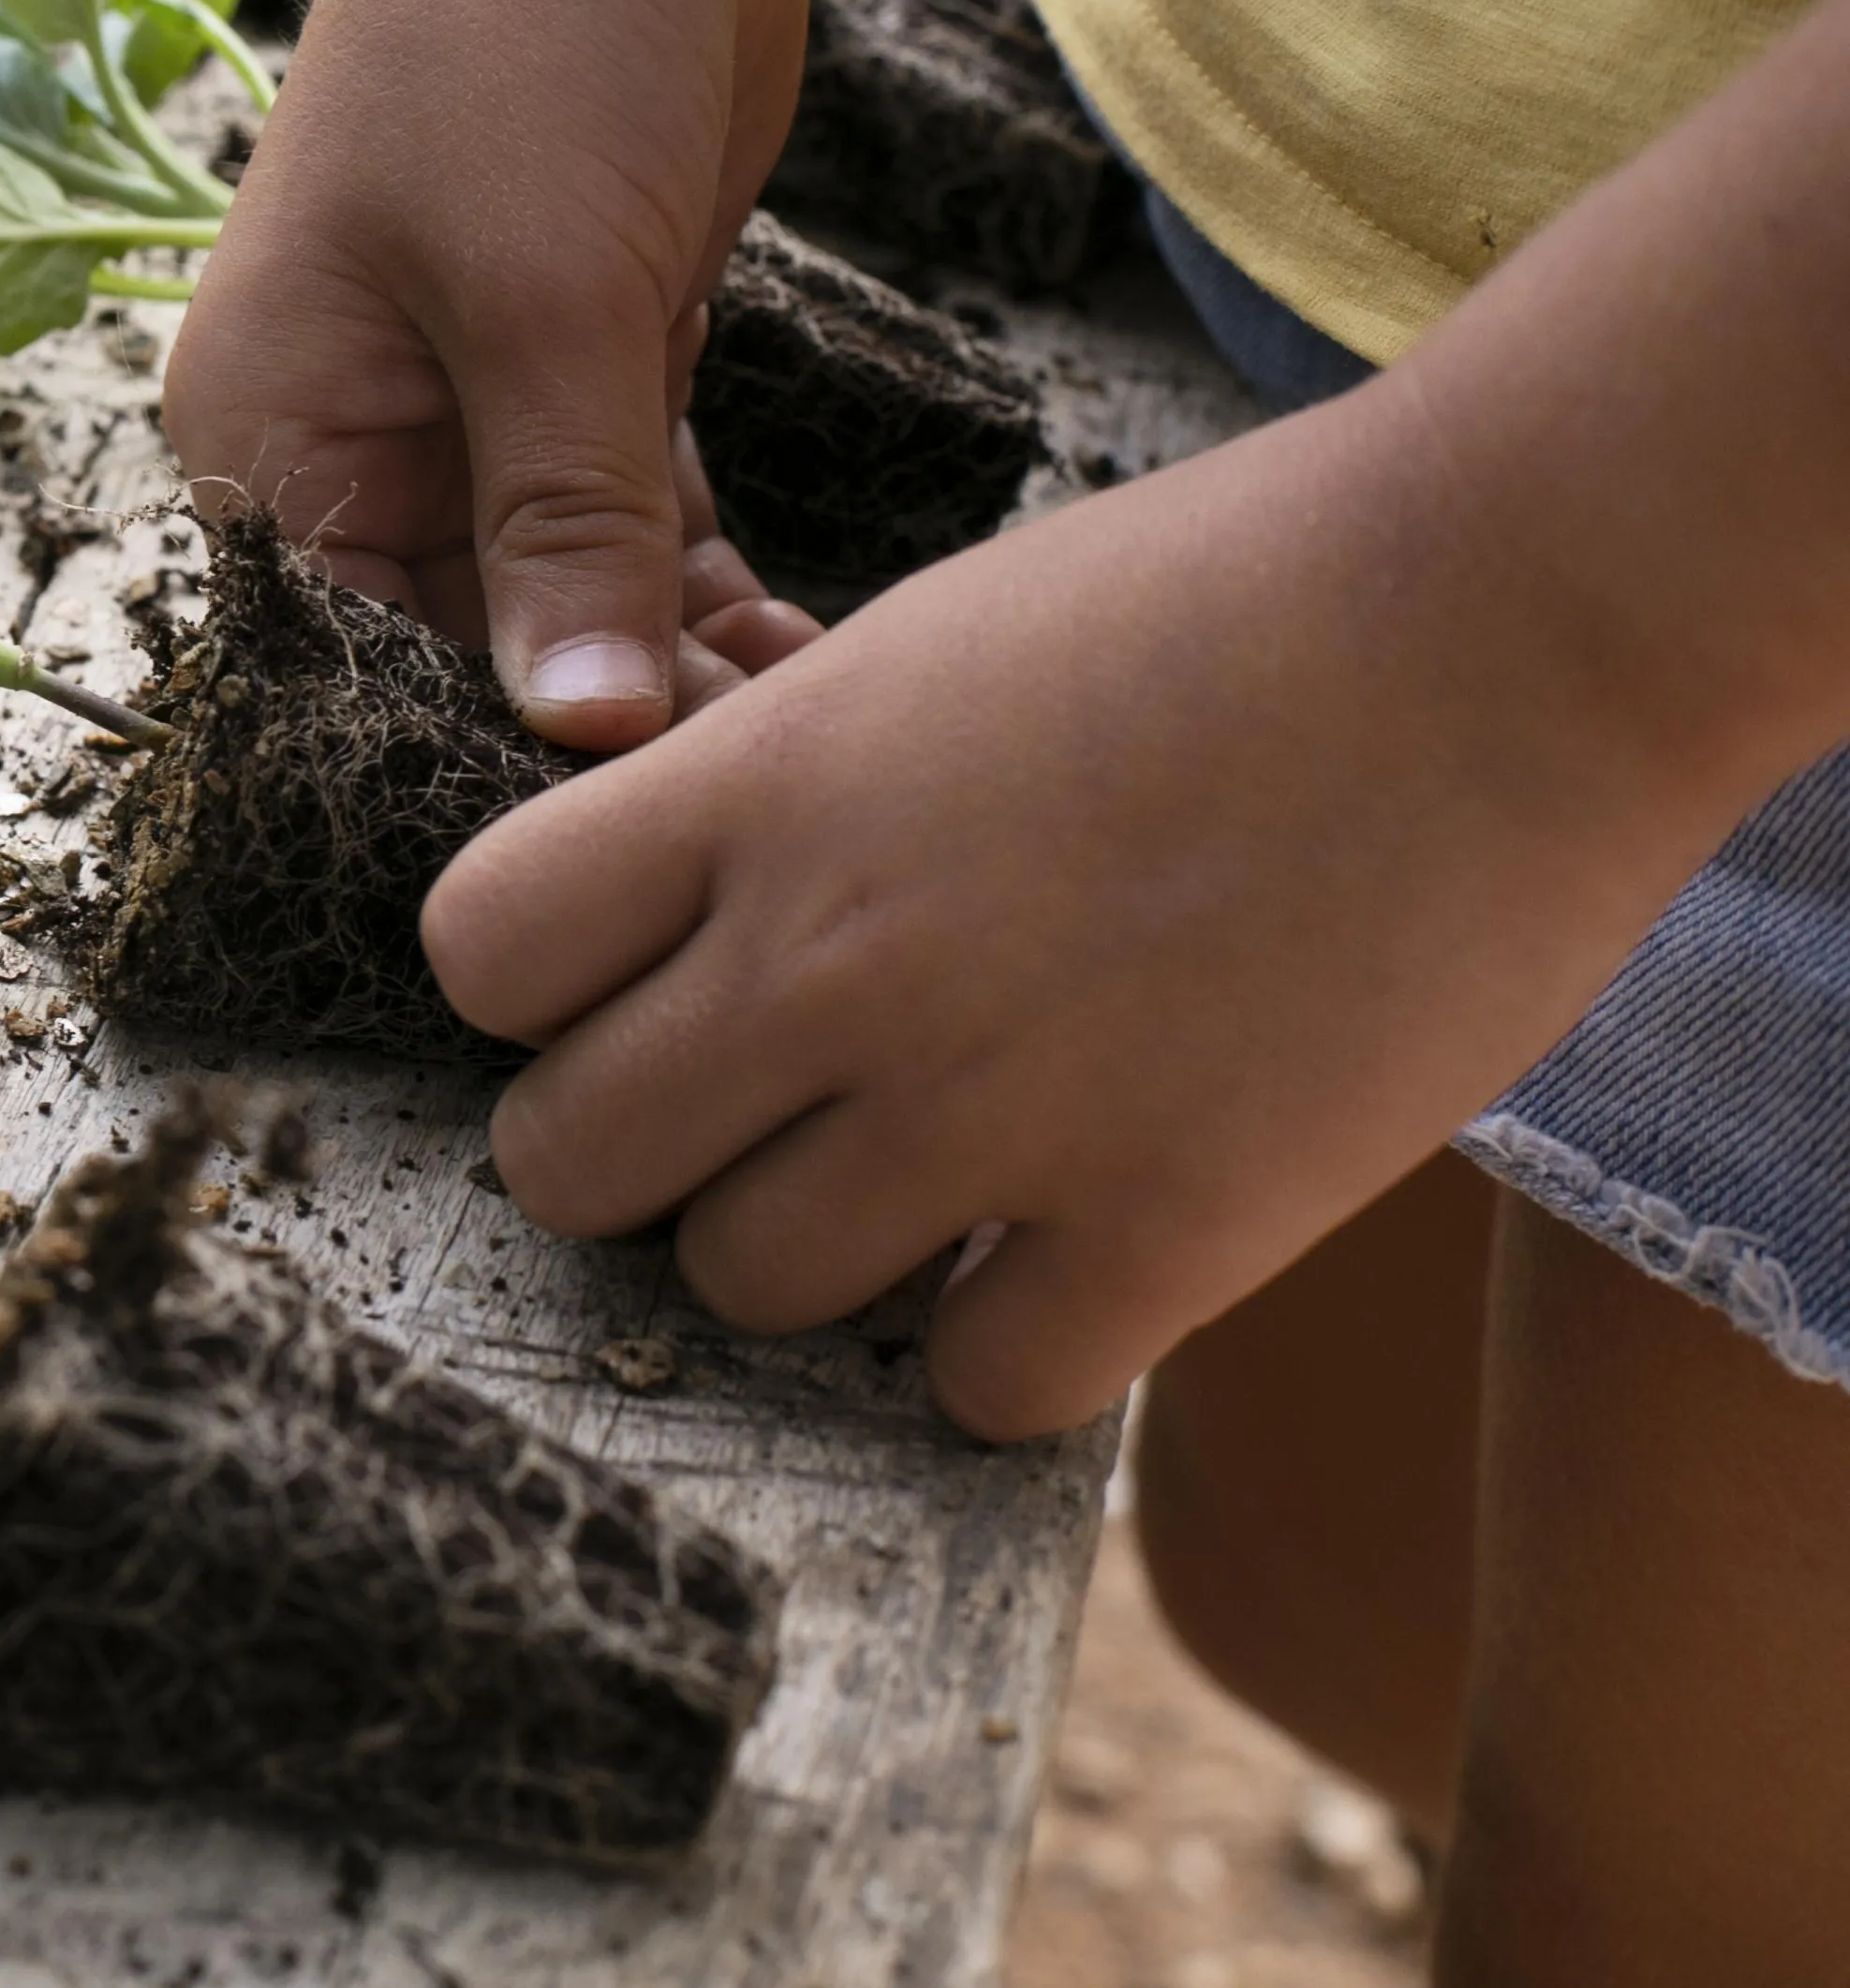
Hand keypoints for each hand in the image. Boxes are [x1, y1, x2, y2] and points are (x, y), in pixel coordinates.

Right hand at [165, 0, 822, 744]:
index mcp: (269, 433)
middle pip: (466, 644)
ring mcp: (466, 393)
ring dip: (677, 661)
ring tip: (813, 720)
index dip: (496, 751)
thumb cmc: (522, 30)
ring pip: (565, 590)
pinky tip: (795, 644)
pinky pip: (628, 516)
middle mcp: (348, 434)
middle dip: (608, 717)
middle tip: (769, 787)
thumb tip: (586, 742)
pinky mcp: (578, 351)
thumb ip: (566, 531)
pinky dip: (700, 580)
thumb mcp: (546, 302)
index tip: (647, 826)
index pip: (363, 661)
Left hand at [427, 368, 1750, 1436]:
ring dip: (809, 1256)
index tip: (629, 979)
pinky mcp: (1171, 1222)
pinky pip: (976, 1391)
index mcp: (759, 786)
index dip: (534, 986)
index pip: (474, 948)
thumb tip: (681, 928)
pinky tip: (1060, 1258)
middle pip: (563, 1158)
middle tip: (755, 1109)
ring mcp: (993, 1102)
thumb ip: (776, 795)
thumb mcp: (923, 649)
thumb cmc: (1224, 596)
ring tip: (922, 1176)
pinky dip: (999, 1355)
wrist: (1512, 614)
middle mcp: (831, 955)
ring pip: (738, 1287)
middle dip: (639, 1145)